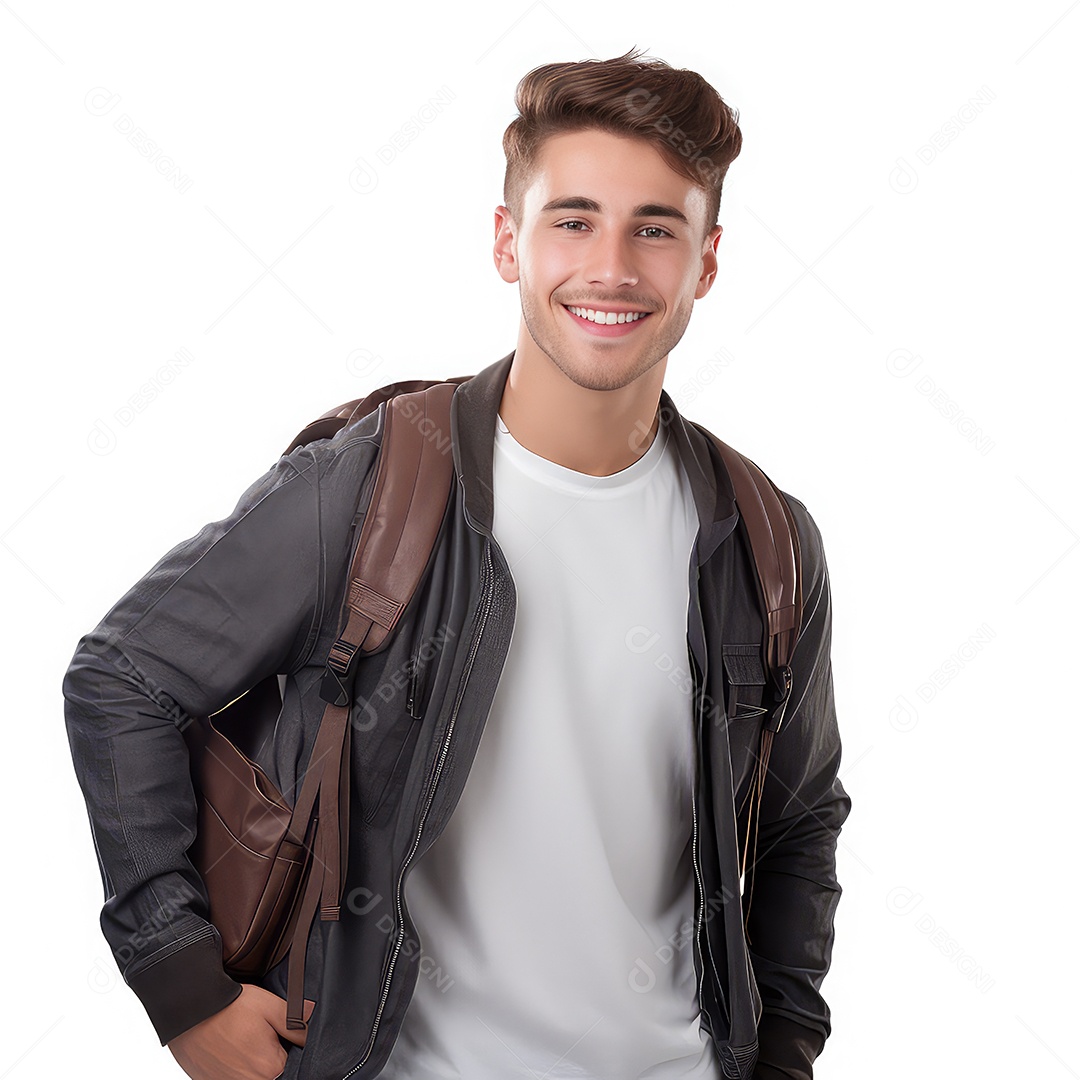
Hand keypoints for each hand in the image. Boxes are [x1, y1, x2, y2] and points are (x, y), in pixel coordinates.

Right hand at [167, 984, 315, 1079]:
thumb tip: (314, 1020)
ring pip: (252, 1074)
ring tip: (240, 1040)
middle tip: (254, 1034)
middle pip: (271, 1070)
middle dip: (267, 1053)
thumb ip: (295, 1020)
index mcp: (269, 1068)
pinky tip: (228, 1049)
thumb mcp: (269, 1006)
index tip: (273, 1033)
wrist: (189, 1010)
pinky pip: (233, 1076)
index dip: (284, 1045)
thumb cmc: (229, 1007)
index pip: (291, 1061)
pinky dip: (234, 1066)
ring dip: (250, 1060)